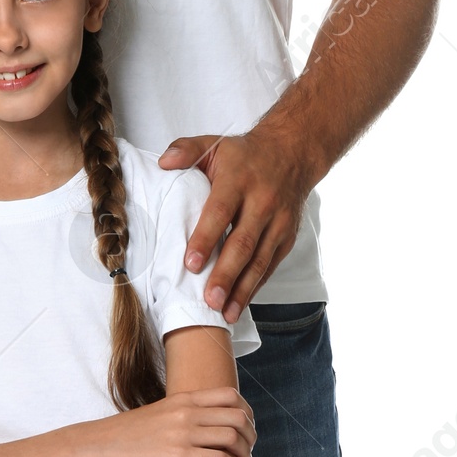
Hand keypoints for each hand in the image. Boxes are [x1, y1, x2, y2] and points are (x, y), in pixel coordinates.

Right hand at [80, 387, 255, 456]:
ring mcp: (183, 434)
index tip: (247, 426)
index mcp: (182, 399)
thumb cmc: (126, 433)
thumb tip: (202, 423)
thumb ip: (182, 413)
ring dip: (245, 451)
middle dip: (251, 434)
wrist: (98, 446)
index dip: (247, 411)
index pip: (230, 396)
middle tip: (249, 447)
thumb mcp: (159, 413)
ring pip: (232, 437)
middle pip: (237, 416)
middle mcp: (186, 413)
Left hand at [158, 128, 313, 321]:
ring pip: (259, 260)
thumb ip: (186, 150)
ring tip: (224, 312)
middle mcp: (262, 203)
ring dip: (242, 289)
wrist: (292, 153)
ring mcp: (278, 222)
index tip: (190, 263)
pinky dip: (255, 286)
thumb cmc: (245, 154)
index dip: (206, 239)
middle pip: (242, 243)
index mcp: (239, 180)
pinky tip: (239, 304)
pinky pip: (270, 266)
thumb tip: (163, 164)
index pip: (220, 212)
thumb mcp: (214, 144)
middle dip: (225, 274)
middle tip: (208, 300)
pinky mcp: (287, 237)